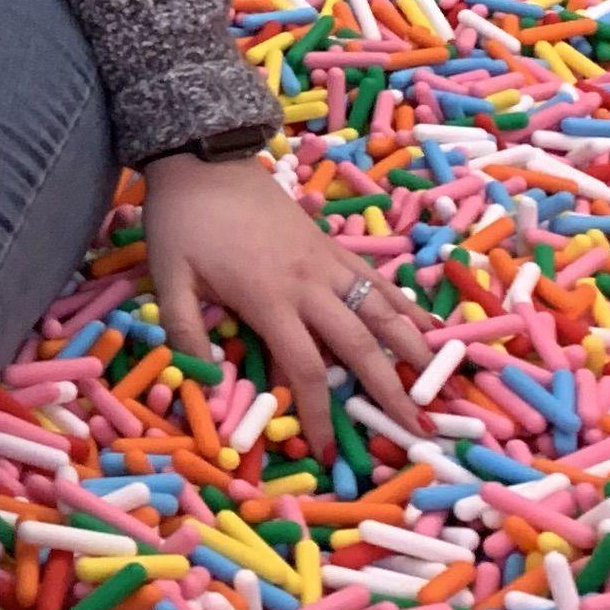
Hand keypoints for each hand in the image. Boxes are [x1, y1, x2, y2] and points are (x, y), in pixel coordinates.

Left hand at [139, 150, 439, 469]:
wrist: (204, 158)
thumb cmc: (183, 222)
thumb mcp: (168, 279)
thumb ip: (186, 332)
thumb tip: (206, 385)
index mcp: (268, 297)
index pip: (304, 368)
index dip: (319, 413)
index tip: (327, 451)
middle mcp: (308, 283)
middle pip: (360, 345)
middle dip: (390, 391)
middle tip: (417, 431)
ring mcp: (327, 261)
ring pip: (382, 310)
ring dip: (414, 349)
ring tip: (441, 385)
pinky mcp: (334, 245)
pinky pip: (377, 280)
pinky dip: (407, 305)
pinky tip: (433, 327)